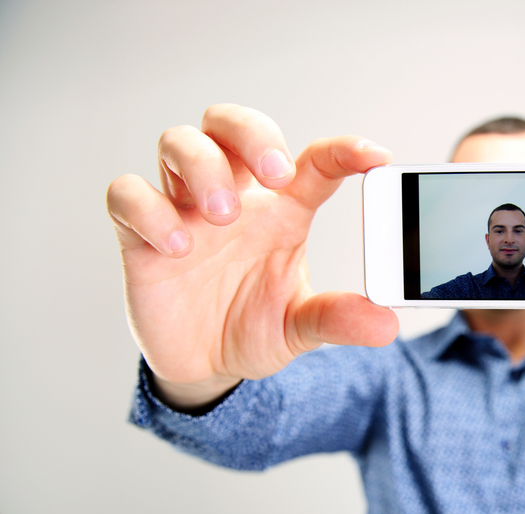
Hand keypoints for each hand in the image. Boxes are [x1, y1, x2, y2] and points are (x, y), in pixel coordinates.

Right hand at [107, 104, 398, 407]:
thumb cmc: (253, 328)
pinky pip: (128, 196)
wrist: (205, 367)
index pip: (313, 161)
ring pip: (178, 143)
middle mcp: (233, 196)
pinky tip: (177, 247)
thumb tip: (384, 325)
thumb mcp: (300, 328)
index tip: (376, 158)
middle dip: (252, 134)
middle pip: (230, 123)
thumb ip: (337, 319)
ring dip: (202, 167)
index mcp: (281, 210)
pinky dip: (150, 211)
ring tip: (222, 214)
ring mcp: (183, 210)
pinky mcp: (140, 235)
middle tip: (274, 174)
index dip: (344, 151)